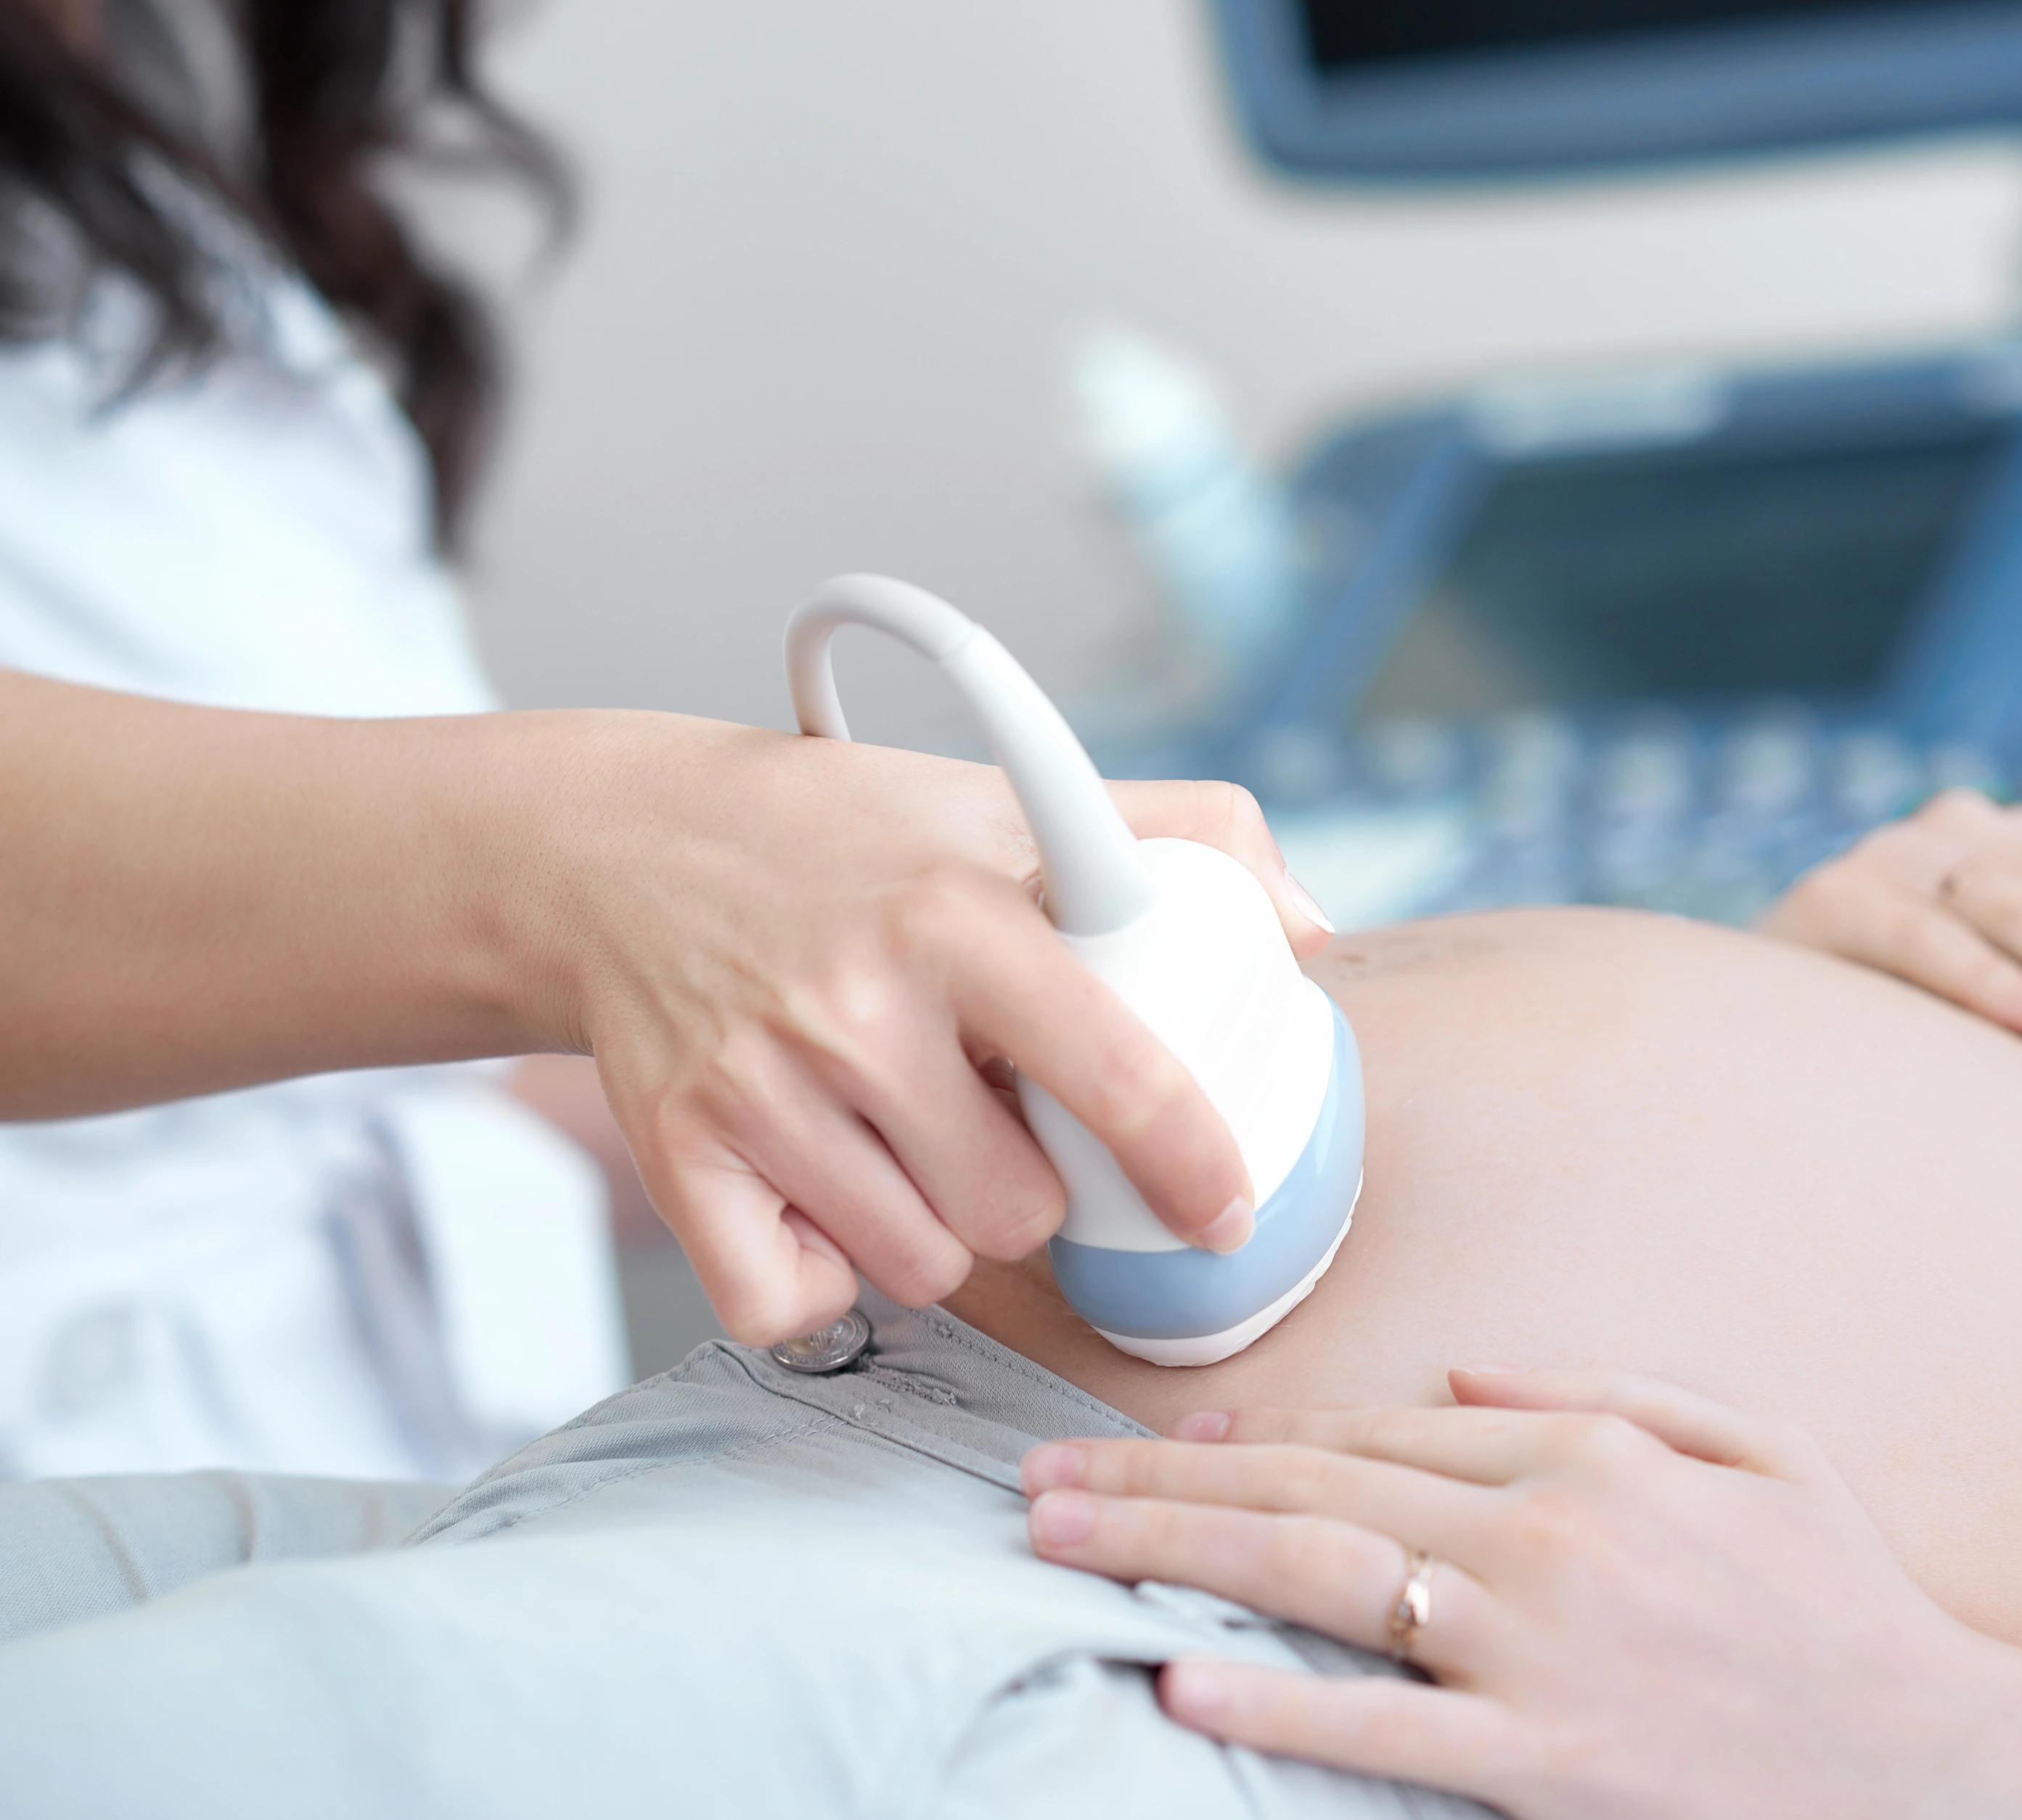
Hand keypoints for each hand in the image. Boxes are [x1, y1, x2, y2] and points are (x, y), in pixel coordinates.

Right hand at [532, 714, 1332, 1342]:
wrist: (620, 848)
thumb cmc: (845, 838)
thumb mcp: (1008, 804)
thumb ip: (1182, 837)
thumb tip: (1313, 932)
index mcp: (959, 916)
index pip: (1116, 1073)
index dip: (1191, 1165)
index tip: (1224, 1211)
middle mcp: (856, 1004)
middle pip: (1020, 1211)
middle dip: (1033, 1188)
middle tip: (990, 1116)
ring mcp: (757, 1087)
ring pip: (922, 1267)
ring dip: (936, 1230)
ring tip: (906, 1137)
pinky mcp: (678, 1153)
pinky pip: (790, 1304)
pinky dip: (818, 1282)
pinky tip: (824, 1200)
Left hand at [1018, 1368, 2002, 1819]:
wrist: (1939, 1758)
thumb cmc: (1849, 1600)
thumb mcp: (1758, 1442)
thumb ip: (1609, 1387)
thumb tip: (1463, 1364)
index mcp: (1590, 1452)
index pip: (1381, 1426)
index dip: (1258, 1427)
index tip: (1163, 1435)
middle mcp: (1546, 1531)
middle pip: (1312, 1486)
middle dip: (1160, 1479)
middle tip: (1041, 1480)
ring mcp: (1538, 1647)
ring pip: (1316, 1577)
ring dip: (1170, 1554)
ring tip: (1060, 1545)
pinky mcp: (1543, 1757)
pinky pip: (1381, 1726)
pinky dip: (1274, 1698)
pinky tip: (1180, 1676)